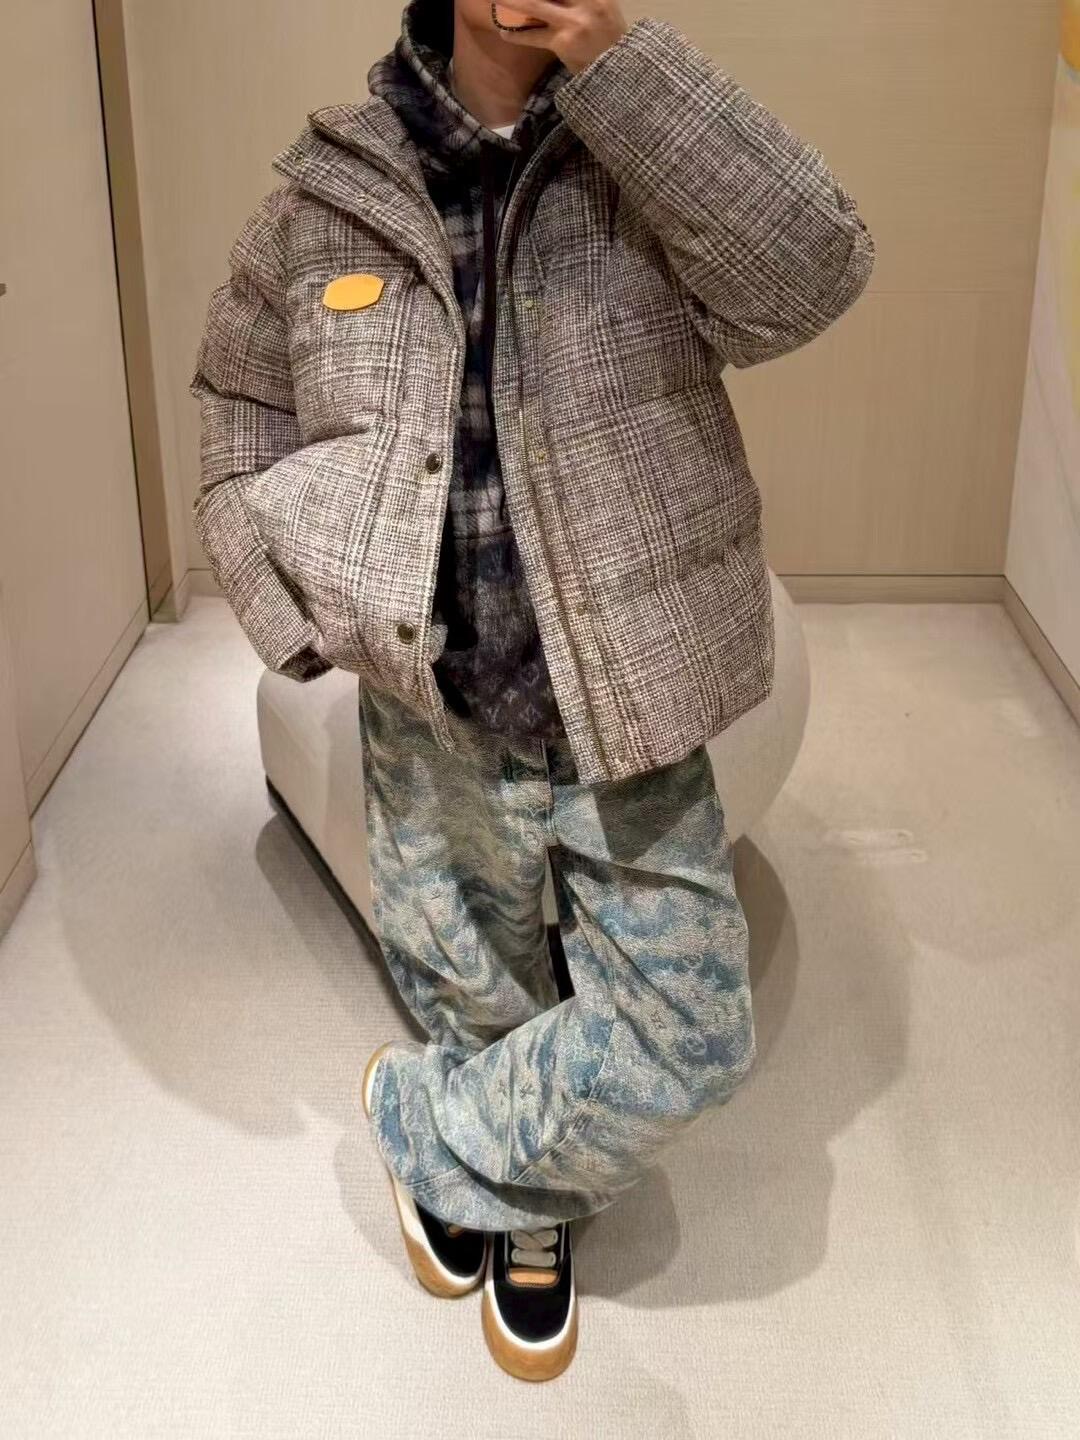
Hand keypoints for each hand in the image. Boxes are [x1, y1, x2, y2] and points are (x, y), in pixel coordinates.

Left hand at [494, 0, 629, 75]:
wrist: (619, 74)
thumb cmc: (611, 41)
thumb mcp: (604, 9)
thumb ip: (582, 0)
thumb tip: (556, 0)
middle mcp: (588, 1)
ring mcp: (574, 21)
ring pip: (535, 5)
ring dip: (512, 2)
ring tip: (496, 0)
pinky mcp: (564, 42)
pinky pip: (534, 36)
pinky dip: (518, 35)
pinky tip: (505, 33)